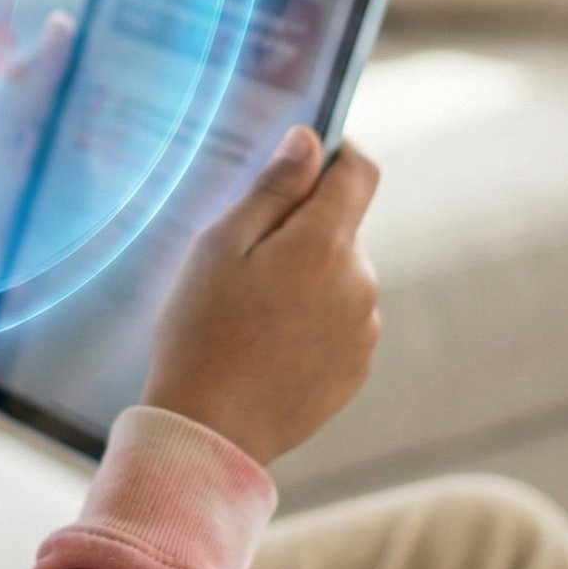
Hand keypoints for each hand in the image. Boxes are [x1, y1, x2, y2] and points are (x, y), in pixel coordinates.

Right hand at [140, 127, 380, 467]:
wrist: (211, 428)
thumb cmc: (203, 328)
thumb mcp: (223, 244)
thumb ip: (273, 188)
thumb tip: (310, 140)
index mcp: (327, 244)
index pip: (360, 171)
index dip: (334, 156)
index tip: (299, 164)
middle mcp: (360, 282)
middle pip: (341, 228)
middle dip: (302, 229)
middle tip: (243, 260)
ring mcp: (363, 330)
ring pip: (338, 276)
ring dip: (307, 277)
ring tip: (250, 311)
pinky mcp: (356, 369)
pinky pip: (339, 321)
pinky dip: (311, 319)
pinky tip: (266, 343)